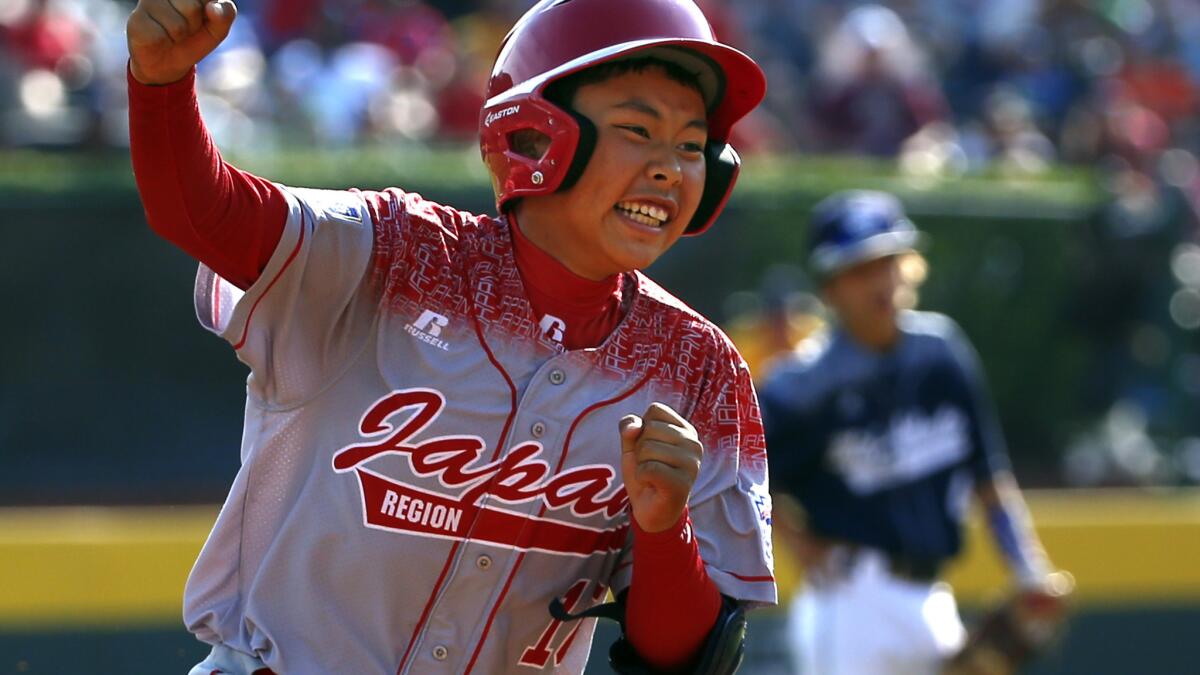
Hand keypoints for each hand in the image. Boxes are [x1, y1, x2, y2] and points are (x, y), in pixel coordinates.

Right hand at [127, 0, 236, 84]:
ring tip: (172, 34)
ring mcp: (148, 2)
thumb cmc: (194, 39)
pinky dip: (166, 43)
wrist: (169, 62)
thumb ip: (225, 14)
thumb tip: (213, 8)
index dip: (210, 14)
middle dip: (194, 26)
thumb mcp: (217, 29)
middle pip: (193, 9)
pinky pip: (161, 37)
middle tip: (186, 29)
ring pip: (178, 25)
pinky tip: (159, 39)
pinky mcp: (136, 20)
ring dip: (179, 36)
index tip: (203, 18)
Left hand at [619, 403, 702, 532]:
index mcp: (686, 430)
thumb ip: (629, 428)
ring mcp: (691, 464)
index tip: (650, 448)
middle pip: (649, 428)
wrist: (651, 511)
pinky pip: (648, 468)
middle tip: (651, 465)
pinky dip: (641, 476)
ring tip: (652, 476)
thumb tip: (634, 427)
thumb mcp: (632, 445)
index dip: (642, 428)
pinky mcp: (683, 483)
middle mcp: (694, 444)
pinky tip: (652, 485)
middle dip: (640, 448)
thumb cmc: (645, 473)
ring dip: (641, 464)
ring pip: (647, 448)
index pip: (655, 410)